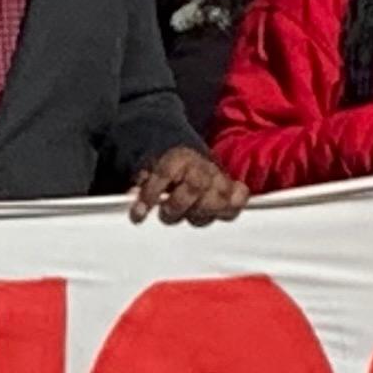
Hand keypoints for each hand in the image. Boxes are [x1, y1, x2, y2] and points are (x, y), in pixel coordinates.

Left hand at [128, 143, 245, 222]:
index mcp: (179, 157)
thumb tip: (133, 198)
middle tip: (166, 214)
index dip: (150, 194)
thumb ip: (141, 186)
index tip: (138, 214)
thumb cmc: (168, 171)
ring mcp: (220, 178)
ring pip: (218, 199)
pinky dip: (228, 209)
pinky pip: (238, 201)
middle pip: (196, 186)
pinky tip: (214, 213)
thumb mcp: (149, 172)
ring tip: (189, 215)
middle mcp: (202, 166)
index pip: (165, 173)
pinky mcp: (233, 191)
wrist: (189, 159)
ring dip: (200, 214)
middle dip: (177, 206)